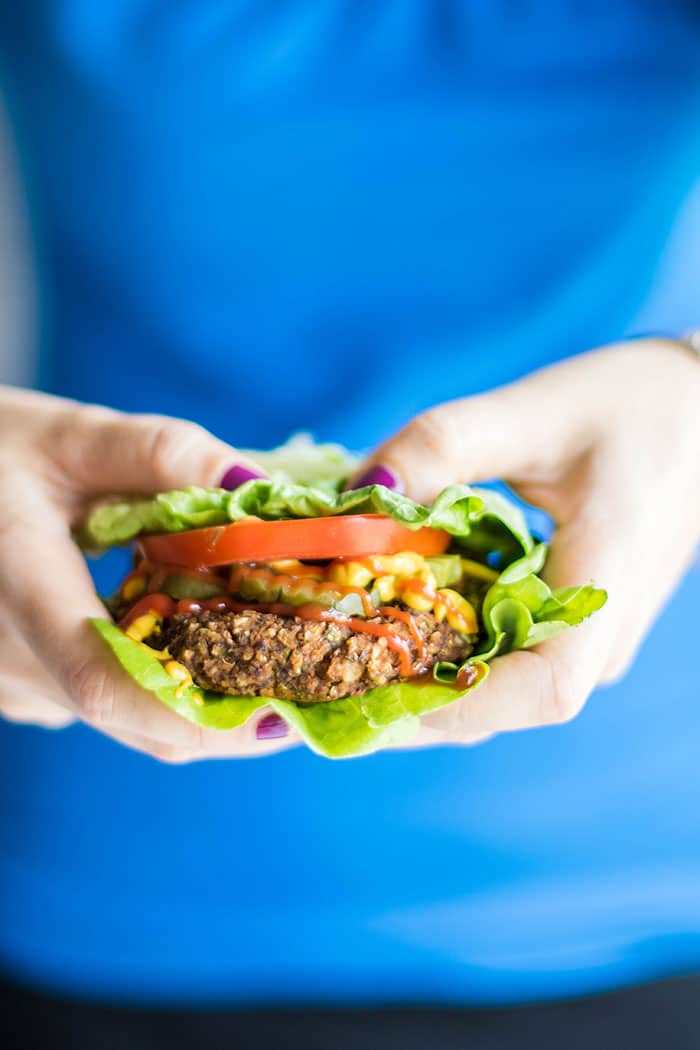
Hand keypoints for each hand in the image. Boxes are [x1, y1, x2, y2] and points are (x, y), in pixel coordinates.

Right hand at [0, 387, 295, 760]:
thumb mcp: (69, 435)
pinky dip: (166, 687)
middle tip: (313, 687)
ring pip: (123, 718)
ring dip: (203, 701)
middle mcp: (6, 657)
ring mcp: (10, 682)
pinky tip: (213, 649)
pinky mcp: (23, 685)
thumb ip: (162, 455)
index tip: (282, 715)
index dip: (198, 712)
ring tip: (280, 664)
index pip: (103, 680)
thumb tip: (260, 487)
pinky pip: (106, 705)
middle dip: (228, 712)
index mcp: (14, 588)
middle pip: (132, 714)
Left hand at [354, 341, 699, 745]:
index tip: (360, 683)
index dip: (451, 703)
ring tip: (321, 655)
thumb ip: (445, 444)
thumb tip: (357, 489)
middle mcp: (596, 639)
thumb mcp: (537, 411)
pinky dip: (429, 648)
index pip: (541, 690)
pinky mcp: (561, 620)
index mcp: (609, 591)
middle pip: (494, 704)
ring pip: (486, 686)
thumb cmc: (637, 405)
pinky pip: (490, 653)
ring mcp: (581, 637)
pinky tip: (372, 619)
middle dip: (399, 699)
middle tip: (305, 677)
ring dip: (406, 678)